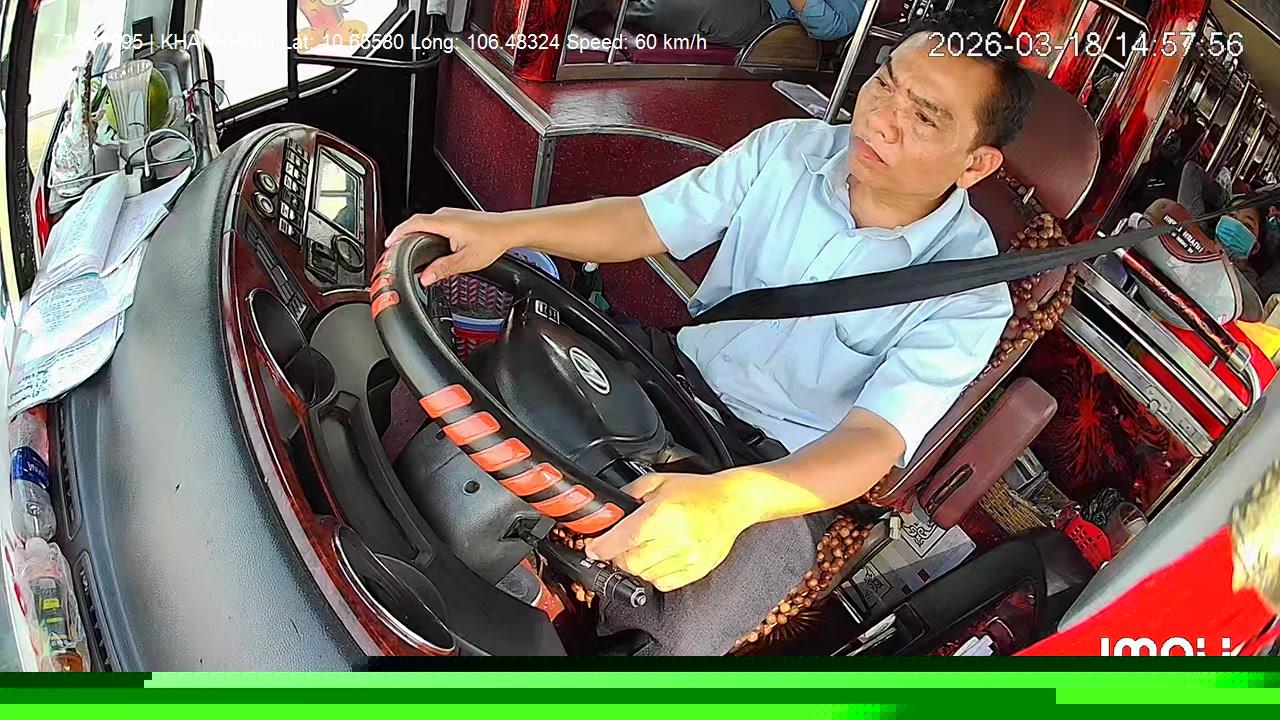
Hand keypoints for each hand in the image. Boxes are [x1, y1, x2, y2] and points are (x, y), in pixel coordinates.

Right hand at [385, 208, 515, 285]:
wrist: (509, 230)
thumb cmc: (493, 241)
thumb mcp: (467, 260)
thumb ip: (444, 269)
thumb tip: (426, 278)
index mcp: (445, 222)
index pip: (413, 224)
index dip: (398, 233)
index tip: (388, 243)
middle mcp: (446, 215)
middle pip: (416, 222)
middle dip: (402, 235)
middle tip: (393, 248)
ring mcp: (451, 215)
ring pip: (426, 223)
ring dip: (414, 233)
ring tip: (406, 247)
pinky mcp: (456, 218)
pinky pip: (434, 223)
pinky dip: (425, 232)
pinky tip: (426, 243)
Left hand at [583, 471, 763, 591]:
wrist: (732, 503)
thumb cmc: (697, 491)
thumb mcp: (658, 481)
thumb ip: (630, 494)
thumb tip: (608, 510)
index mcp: (663, 514)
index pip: (622, 540)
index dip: (601, 548)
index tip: (593, 549)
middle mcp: (676, 538)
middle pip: (630, 563)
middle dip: (616, 557)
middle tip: (617, 547)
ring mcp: (688, 557)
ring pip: (645, 575)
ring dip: (635, 566)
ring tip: (642, 549)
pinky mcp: (696, 570)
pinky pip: (664, 583)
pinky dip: (654, 575)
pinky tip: (658, 559)